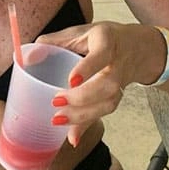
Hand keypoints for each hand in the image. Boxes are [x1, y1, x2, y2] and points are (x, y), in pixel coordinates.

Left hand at [38, 21, 131, 146]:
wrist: (140, 48)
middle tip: (57, 101)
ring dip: (84, 115)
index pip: (101, 54)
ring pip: (109, 102)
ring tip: (58, 119)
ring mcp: (122, 82)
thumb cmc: (104, 38)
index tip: (71, 80)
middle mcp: (118, 63)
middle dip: (83, 97)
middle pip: (108, 85)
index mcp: (107, 40)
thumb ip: (55, 41)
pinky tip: (72, 137)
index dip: (88, 68)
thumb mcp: (81, 32)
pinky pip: (104, 113)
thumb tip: (28, 56)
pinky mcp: (119, 97)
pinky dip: (87, 125)